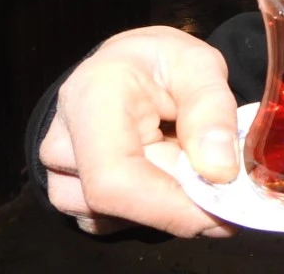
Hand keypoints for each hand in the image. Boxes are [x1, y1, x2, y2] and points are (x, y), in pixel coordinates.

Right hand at [40, 26, 239, 237]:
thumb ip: (213, 110)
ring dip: (169, 200)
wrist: (128, 65)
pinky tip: (165, 169)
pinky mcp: (70, 197)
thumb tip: (220, 172)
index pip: (114, 178)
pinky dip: (154, 205)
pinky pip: (119, 221)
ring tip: (184, 156)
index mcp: (92, 97)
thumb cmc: (161, 62)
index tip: (221, 210)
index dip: (169, 207)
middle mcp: (62, 141)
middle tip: (224, 176)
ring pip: (123, 219)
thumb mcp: (199, 65)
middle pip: (123, 204)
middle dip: (184, 200)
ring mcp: (60, 175)